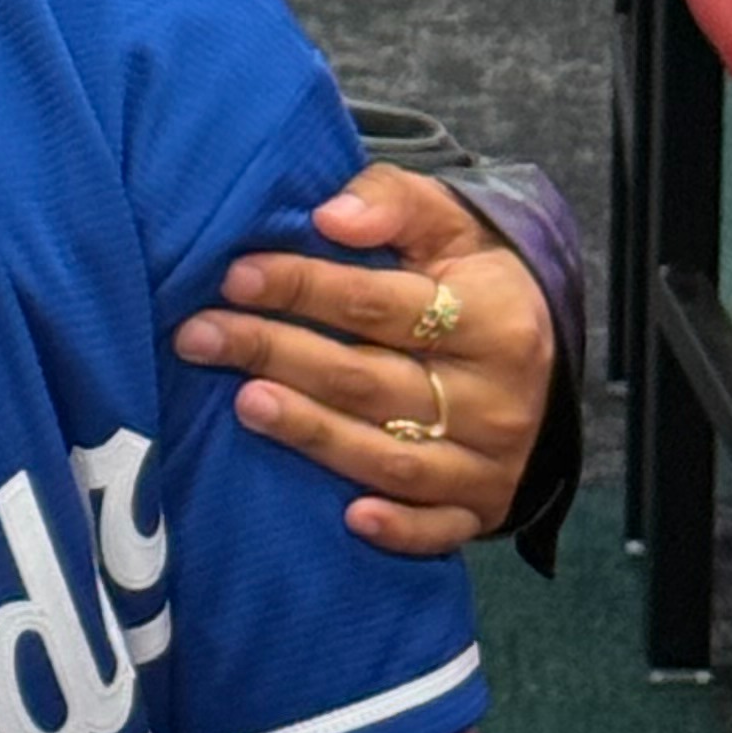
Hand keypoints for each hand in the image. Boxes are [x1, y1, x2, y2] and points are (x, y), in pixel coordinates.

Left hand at [169, 165, 553, 557]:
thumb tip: (329, 216)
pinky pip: (440, 529)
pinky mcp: (482, 507)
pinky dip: (399, 530)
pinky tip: (349, 519)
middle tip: (198, 336)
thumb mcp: (446, 221)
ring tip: (243, 403)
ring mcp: (493, 460)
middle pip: (371, 381)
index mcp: (494, 318)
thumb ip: (390, 202)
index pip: (383, 305)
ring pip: (393, 457)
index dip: (304, 287)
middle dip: (277, 354)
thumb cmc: (467, 275)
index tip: (233, 275)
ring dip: (313, 434)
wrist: (532, 347)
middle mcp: (499, 397)